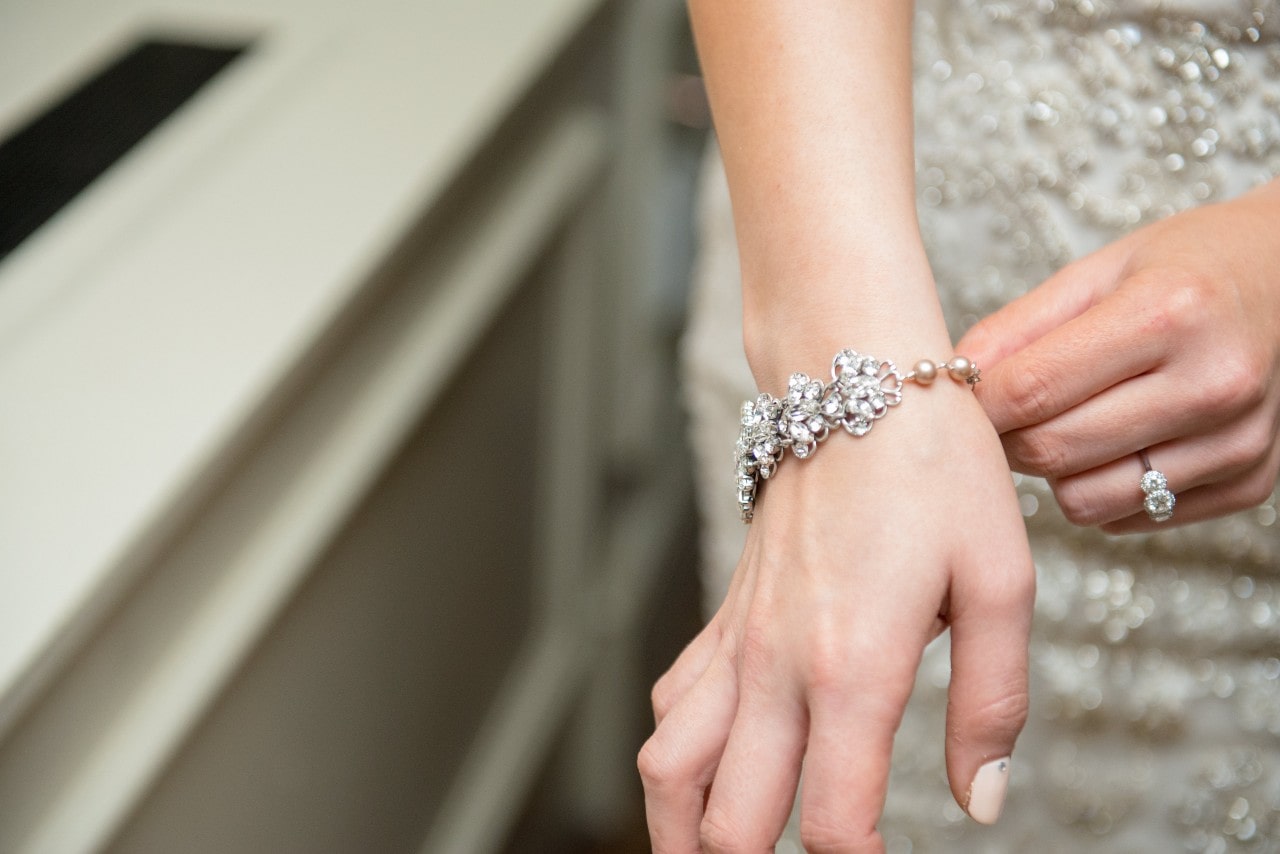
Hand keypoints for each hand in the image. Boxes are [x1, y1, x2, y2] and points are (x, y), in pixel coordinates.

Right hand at [639, 389, 1033, 851]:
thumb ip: (993, 704)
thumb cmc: (935, 469)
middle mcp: (776, 665)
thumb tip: (981, 801)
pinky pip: (672, 703)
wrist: (856, 379)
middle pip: (728, 822)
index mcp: (853, 667)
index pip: (834, 824)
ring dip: (681, 832)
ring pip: (667, 768)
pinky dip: (678, 756)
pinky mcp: (725, 614)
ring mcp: (738, 640)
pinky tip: (709, 768)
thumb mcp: (1003, 583)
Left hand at [958, 183, 1279, 532]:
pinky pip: (1130, 518)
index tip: (955, 394)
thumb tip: (948, 381)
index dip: (977, 402)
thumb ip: (1017, 329)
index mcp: (1170, 313)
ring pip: (1085, 501)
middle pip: (1053, 452)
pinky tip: (1121, 439)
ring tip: (1070, 419)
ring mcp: (1240, 442)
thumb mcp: (1098, 271)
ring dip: (1056, 470)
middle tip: (1007, 409)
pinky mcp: (1252, 483)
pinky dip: (1105, 488)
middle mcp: (1214, 384)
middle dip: (1008, 436)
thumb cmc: (1186, 268)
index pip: (1032, 389)